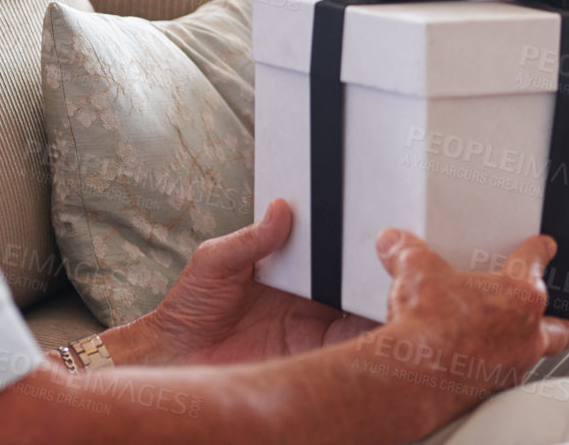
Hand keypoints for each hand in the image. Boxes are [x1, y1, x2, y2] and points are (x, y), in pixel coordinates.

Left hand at [129, 199, 376, 365]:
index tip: (368, 223)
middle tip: (393, 253)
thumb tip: (280, 208)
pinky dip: (370, 337)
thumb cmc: (189, 310)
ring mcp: (316, 331)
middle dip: (377, 268)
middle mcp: (311, 301)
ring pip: (365, 313)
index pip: (330, 252)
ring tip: (392, 284)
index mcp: (291, 272)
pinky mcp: (315, 359)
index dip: (350, 240)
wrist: (176, 359)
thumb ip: (250, 239)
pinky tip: (378, 321)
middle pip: (356, 281)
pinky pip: (352, 347)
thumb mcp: (214, 262)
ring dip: (381, 299)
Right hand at [369, 230, 568, 404]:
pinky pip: (504, 377)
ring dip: (526, 347)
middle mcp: (526, 332)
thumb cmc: (431, 324)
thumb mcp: (414, 270)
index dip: (540, 251)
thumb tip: (395, 243)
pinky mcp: (493, 390)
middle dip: (558, 319)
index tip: (544, 247)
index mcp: (517, 293)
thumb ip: (406, 251)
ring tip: (509, 341)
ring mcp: (513, 365)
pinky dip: (494, 369)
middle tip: (554, 314)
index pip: (535, 262)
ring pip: (535, 355)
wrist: (416, 373)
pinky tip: (474, 365)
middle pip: (558, 326)